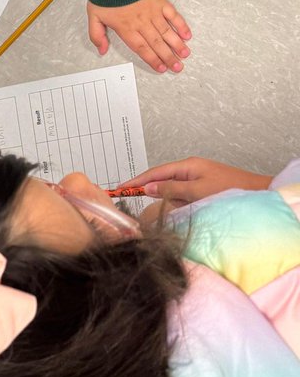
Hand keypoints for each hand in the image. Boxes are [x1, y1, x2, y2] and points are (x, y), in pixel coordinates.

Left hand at [87, 0, 190, 73]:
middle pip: (157, 44)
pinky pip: (173, 15)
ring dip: (177, 45)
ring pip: (167, 32)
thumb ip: (97, 35)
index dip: (152, 60)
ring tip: (185, 54)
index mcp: (126, 29)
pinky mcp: (160, 2)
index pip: (141, 49)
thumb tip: (102, 50)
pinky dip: (181, 25)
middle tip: (178, 67)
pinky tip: (187, 35)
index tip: (161, 68)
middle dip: (168, 57)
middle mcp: (142, 23)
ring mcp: (153, 12)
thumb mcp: (94, 17)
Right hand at [123, 156, 270, 210]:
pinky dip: (175, 203)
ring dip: (165, 200)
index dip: (136, 181)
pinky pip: (181, 195)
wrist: (257, 193)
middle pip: (160, 180)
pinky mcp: (201, 189)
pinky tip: (174, 210)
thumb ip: (171, 189)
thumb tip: (148, 187)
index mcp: (187, 166)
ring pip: (171, 190)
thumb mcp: (196, 191)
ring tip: (157, 210)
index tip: (119, 188)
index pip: (154, 173)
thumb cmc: (230, 190)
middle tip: (129, 199)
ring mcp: (196, 179)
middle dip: (147, 190)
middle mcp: (190, 170)